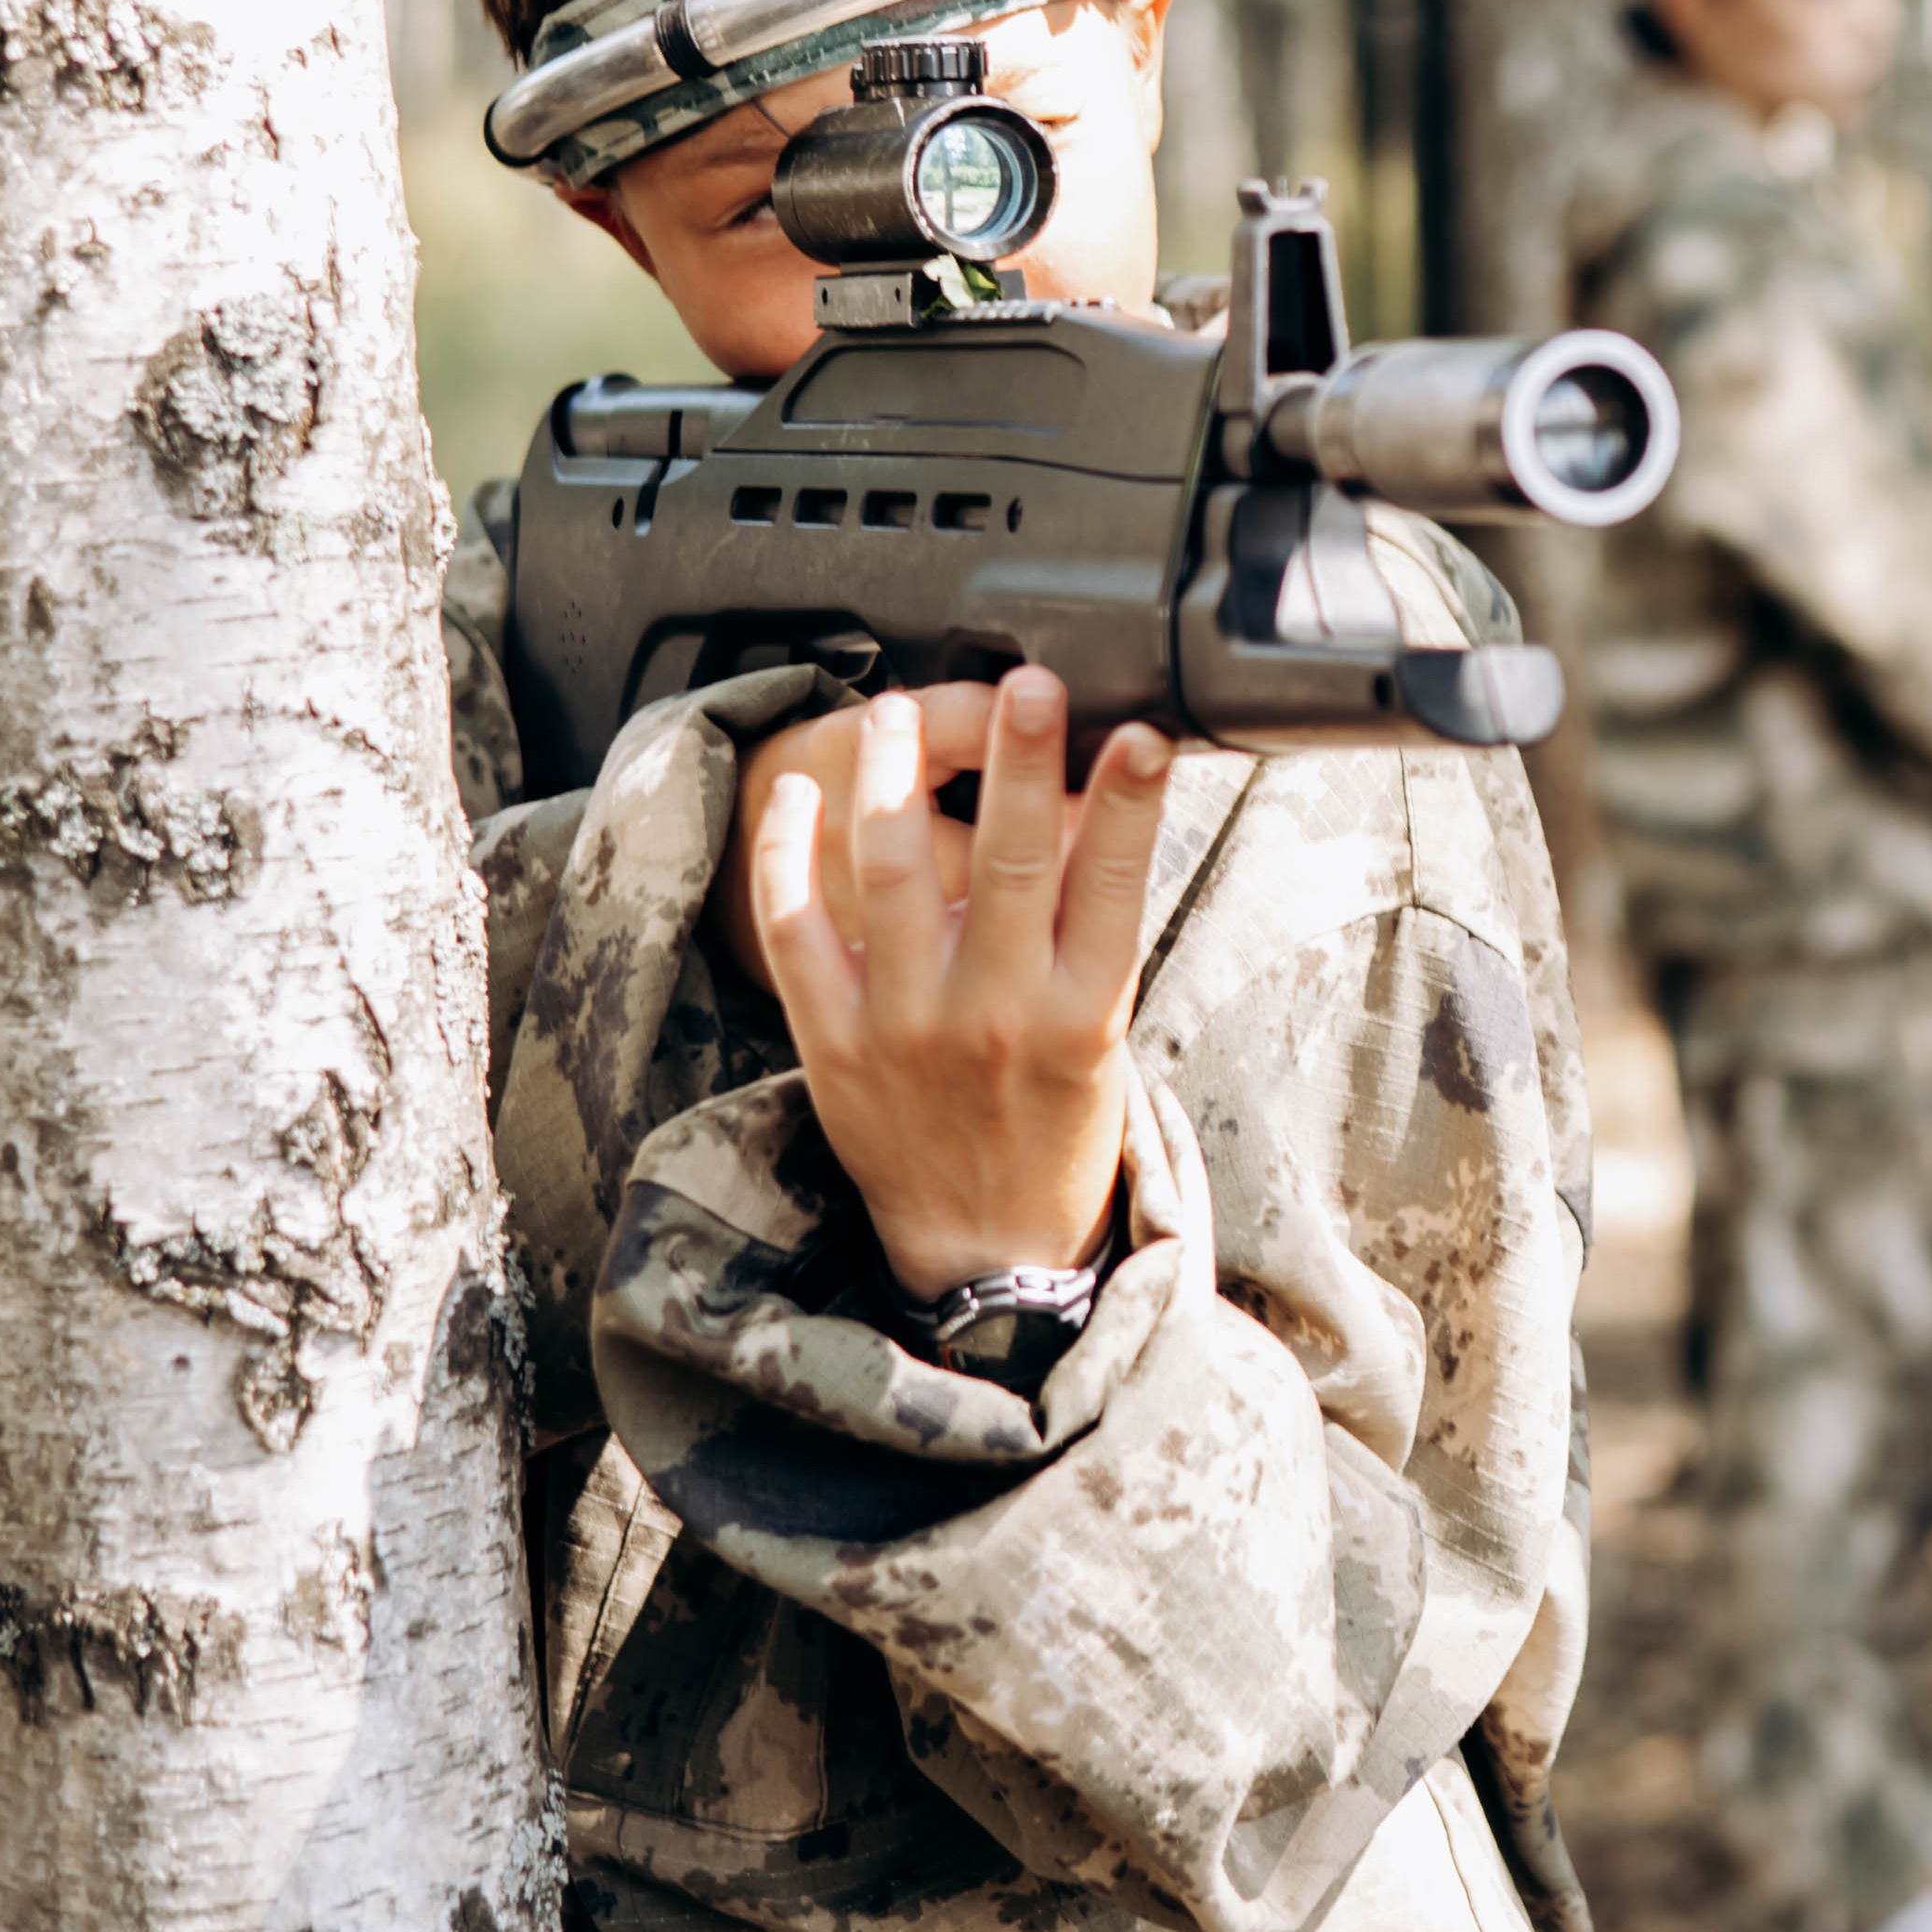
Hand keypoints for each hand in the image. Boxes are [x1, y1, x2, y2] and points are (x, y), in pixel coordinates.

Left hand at [744, 673, 1176, 1296]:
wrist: (984, 1248)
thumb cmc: (1057, 1127)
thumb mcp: (1106, 1035)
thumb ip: (1091, 929)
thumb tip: (1099, 806)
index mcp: (1081, 1015)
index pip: (1112, 885)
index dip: (1129, 803)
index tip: (1142, 733)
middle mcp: (994, 1015)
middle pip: (1008, 861)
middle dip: (1022, 761)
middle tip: (1031, 683)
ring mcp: (904, 1025)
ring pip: (893, 872)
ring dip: (897, 777)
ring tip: (902, 709)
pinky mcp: (831, 1040)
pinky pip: (797, 928)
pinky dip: (790, 854)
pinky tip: (801, 795)